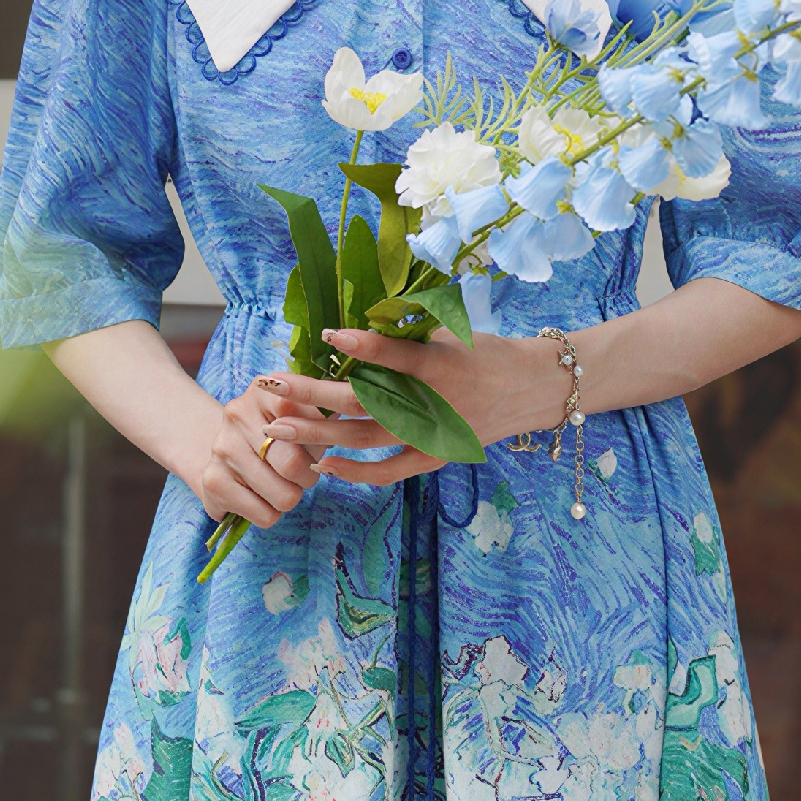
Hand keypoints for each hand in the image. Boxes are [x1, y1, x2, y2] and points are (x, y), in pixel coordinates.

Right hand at [197, 374, 324, 530]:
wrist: (227, 451)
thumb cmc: (280, 434)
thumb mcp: (303, 416)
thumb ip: (324, 416)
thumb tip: (344, 418)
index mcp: (265, 389)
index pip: (301, 413)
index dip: (318, 438)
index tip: (316, 442)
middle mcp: (238, 413)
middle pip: (294, 464)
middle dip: (308, 477)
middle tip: (302, 472)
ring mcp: (222, 447)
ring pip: (283, 496)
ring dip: (291, 497)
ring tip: (281, 484)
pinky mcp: (213, 482)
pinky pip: (265, 516)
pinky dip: (271, 513)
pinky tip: (262, 497)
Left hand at [297, 327, 568, 487]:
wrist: (529, 390)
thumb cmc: (484, 352)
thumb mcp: (450, 331)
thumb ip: (404, 334)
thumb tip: (349, 329)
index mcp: (440, 365)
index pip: (397, 355)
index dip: (363, 344)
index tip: (327, 333)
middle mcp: (430, 404)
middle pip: (362, 401)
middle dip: (312, 393)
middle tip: (270, 383)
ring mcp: (429, 436)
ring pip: (362, 438)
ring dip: (316, 433)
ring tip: (276, 428)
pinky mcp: (431, 457)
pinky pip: (386, 471)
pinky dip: (354, 471)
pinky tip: (322, 464)